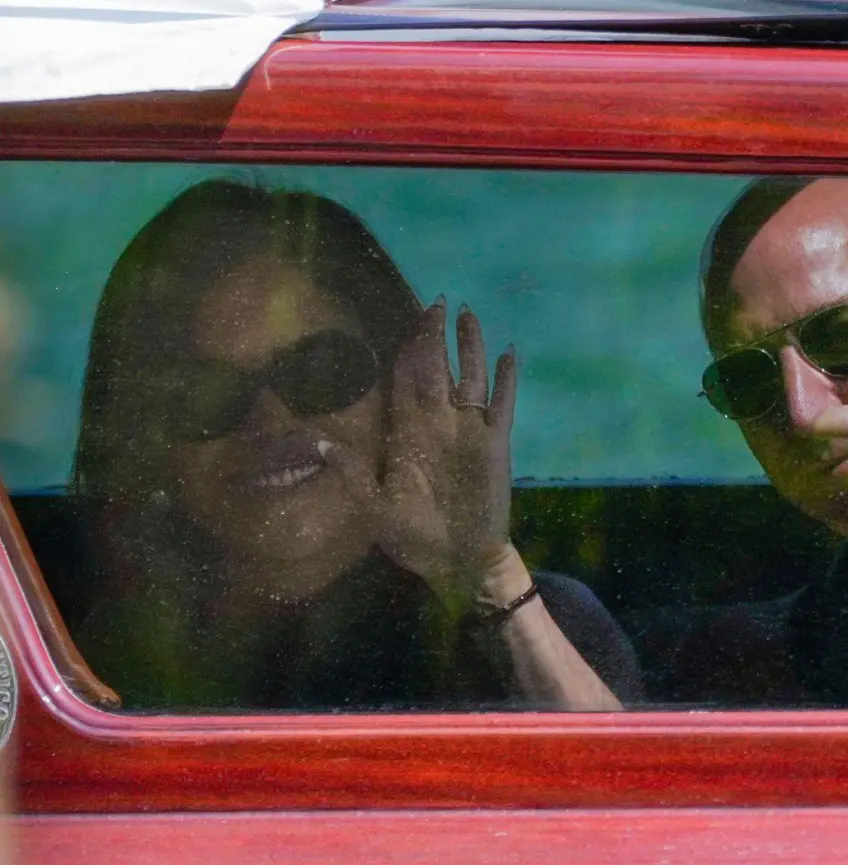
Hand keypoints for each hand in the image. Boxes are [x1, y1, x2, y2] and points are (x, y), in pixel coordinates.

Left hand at [322, 299, 518, 593]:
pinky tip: (509, 354)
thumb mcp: (375, 507)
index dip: (405, 349)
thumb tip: (319, 443)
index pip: (405, 379)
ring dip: (470, 347)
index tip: (405, 320)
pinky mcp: (494, 444)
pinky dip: (506, 380)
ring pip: (470, 377)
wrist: (459, 560)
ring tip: (468, 315)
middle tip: (437, 302)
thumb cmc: (414, 537)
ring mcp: (468, 431)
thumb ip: (353, 473)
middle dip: (435, 335)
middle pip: (437, 368)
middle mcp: (437, 424)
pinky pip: (502, 405)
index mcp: (407, 433)